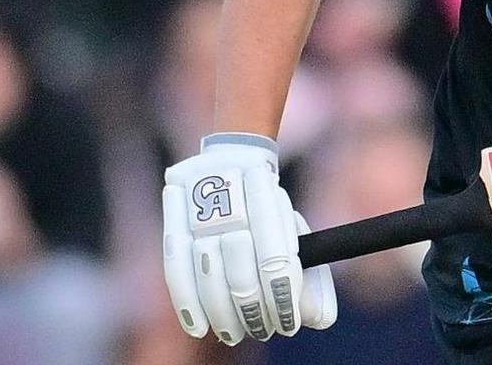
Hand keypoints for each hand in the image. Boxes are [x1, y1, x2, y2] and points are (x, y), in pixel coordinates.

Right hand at [163, 134, 336, 344]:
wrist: (228, 158)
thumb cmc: (267, 205)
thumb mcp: (291, 226)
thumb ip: (306, 270)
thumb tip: (318, 319)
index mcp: (266, 195)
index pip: (276, 258)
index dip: (282, 298)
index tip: (289, 322)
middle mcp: (230, 203)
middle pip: (241, 273)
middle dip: (254, 312)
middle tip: (263, 329)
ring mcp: (197, 213)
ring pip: (209, 276)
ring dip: (224, 314)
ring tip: (236, 333)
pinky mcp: (173, 223)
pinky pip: (176, 270)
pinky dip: (188, 304)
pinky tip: (200, 327)